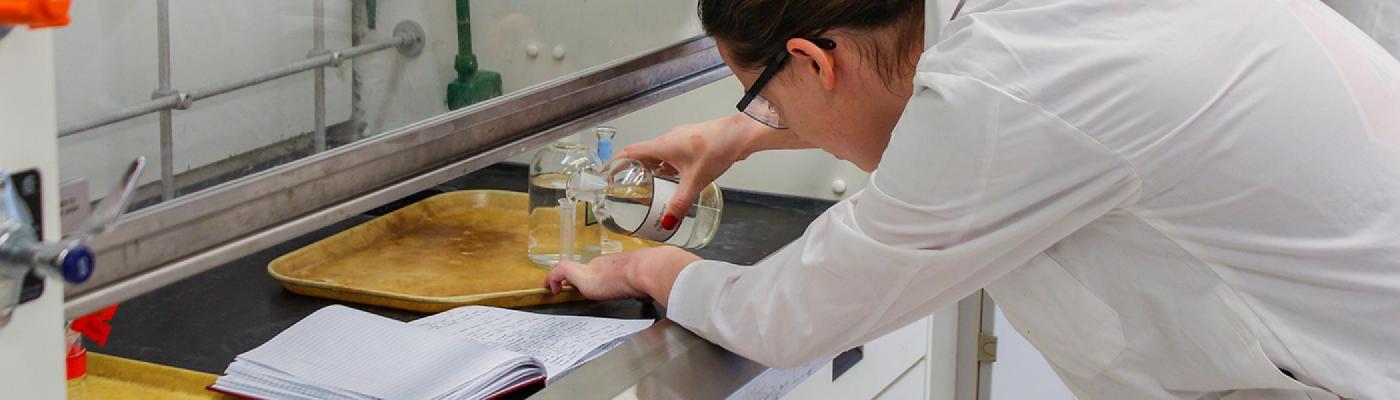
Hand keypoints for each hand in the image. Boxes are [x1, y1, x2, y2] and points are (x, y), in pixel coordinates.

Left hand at [544, 246, 699, 306]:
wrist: (650, 269)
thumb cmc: (655, 273)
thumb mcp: (648, 281)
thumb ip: (644, 286)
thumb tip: (651, 293)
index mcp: (617, 265)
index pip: (599, 269)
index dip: (589, 275)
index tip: (583, 282)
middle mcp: (602, 264)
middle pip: (581, 269)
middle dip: (572, 278)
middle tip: (561, 287)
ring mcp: (592, 269)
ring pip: (567, 269)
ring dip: (557, 278)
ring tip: (551, 288)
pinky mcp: (583, 276)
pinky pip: (560, 272)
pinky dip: (553, 278)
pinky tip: (551, 290)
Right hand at [616, 114, 769, 224]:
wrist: (739, 135)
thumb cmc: (717, 149)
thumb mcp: (695, 181)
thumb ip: (680, 203)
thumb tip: (668, 221)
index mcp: (662, 145)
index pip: (631, 151)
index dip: (618, 162)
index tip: (610, 173)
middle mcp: (668, 139)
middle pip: (644, 153)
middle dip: (635, 169)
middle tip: (629, 185)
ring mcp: (680, 139)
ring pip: (660, 153)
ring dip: (653, 167)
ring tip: (650, 185)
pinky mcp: (692, 141)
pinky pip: (673, 153)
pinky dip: (668, 165)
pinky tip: (675, 177)